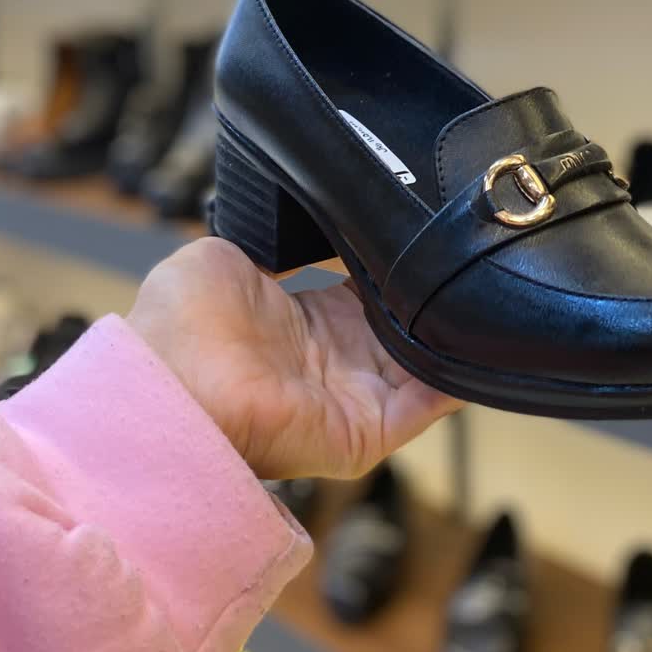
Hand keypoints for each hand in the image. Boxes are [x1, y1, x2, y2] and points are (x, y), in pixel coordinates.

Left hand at [127, 238, 460, 479]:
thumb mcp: (228, 256)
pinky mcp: (366, 433)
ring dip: (455, 332)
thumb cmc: (179, 326)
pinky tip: (480, 337)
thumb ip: (279, 241)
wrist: (168, 383)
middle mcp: (336, 363)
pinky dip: (459, 376)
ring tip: (483, 290)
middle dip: (436, 298)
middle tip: (466, 259)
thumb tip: (309, 218)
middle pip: (407, 329)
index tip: (426, 237)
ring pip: (427, 365)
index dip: (401, 267)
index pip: (374, 294)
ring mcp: (353, 400)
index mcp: (308, 321)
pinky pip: (429, 405)